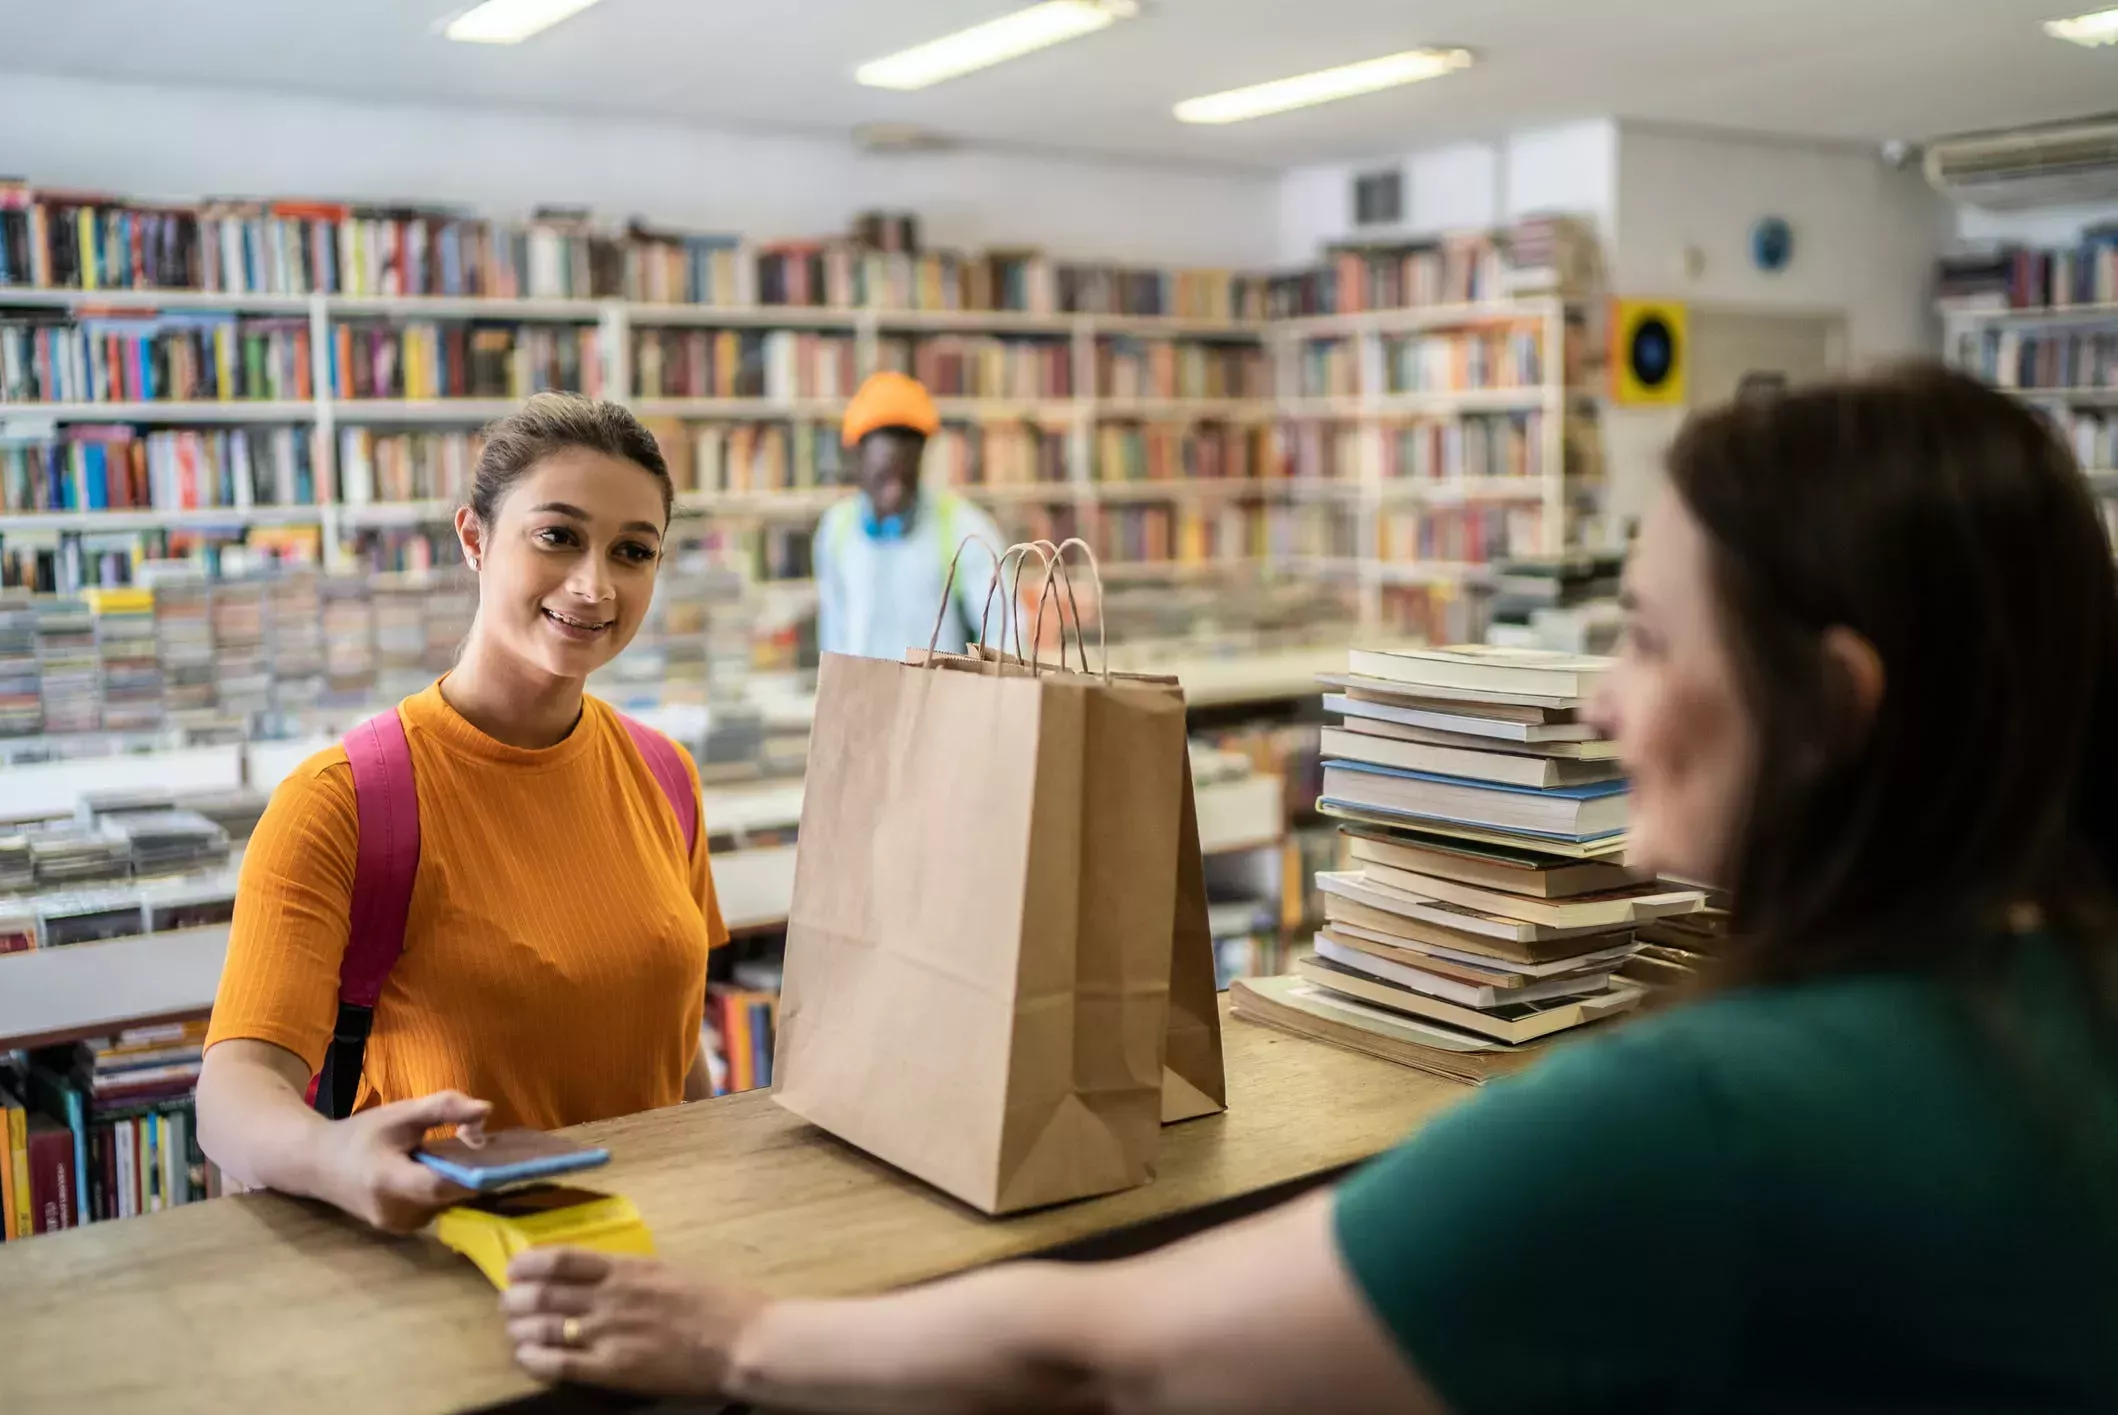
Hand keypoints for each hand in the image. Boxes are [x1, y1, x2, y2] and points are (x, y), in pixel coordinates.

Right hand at [315, 1089, 490, 1232]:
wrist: (318, 1164)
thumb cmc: (362, 1134)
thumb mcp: (401, 1114)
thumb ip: (444, 1108)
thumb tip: (487, 1110)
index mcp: (388, 1181)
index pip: (439, 1185)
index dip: (472, 1175)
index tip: (504, 1161)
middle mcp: (394, 1212)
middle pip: (448, 1196)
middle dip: (472, 1175)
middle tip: (495, 1153)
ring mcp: (399, 1226)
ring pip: (446, 1205)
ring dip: (459, 1184)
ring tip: (468, 1159)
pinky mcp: (403, 1229)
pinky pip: (437, 1210)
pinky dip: (446, 1192)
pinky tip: (447, 1173)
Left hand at [503, 1248, 766, 1395]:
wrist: (741, 1340)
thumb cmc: (716, 1302)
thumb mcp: (669, 1271)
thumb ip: (631, 1274)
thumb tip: (602, 1276)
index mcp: (625, 1268)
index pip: (560, 1260)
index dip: (528, 1264)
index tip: (515, 1269)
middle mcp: (608, 1297)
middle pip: (542, 1294)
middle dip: (516, 1299)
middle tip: (510, 1305)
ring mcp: (607, 1334)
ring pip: (542, 1328)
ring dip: (520, 1329)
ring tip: (516, 1331)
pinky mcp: (611, 1369)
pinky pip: (558, 1364)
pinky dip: (534, 1359)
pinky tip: (527, 1357)